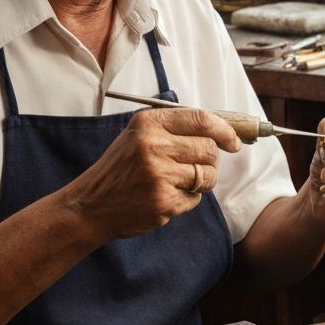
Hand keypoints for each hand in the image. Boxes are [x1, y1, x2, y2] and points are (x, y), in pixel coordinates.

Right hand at [61, 108, 240, 243]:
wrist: (90, 205)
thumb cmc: (120, 170)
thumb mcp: (138, 137)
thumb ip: (174, 130)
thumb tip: (223, 130)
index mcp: (148, 123)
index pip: (201, 119)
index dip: (225, 130)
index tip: (233, 141)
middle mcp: (153, 144)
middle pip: (209, 148)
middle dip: (211, 161)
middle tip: (198, 168)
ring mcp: (158, 174)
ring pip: (207, 175)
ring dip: (201, 182)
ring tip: (178, 183)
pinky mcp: (163, 200)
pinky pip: (195, 198)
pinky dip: (186, 200)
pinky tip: (164, 198)